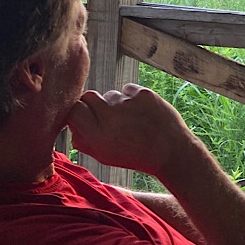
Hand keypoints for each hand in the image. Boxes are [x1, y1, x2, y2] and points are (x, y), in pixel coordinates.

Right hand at [67, 85, 199, 177]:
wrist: (172, 151)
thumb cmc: (135, 155)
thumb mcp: (104, 156)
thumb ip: (83, 140)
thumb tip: (72, 124)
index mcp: (97, 135)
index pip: (72, 110)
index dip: (77, 113)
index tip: (84, 117)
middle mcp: (110, 116)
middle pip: (87, 96)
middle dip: (93, 105)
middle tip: (106, 116)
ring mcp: (128, 102)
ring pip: (110, 93)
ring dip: (115, 103)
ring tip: (131, 119)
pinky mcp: (144, 93)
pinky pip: (128, 89)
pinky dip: (132, 98)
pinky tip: (141, 112)